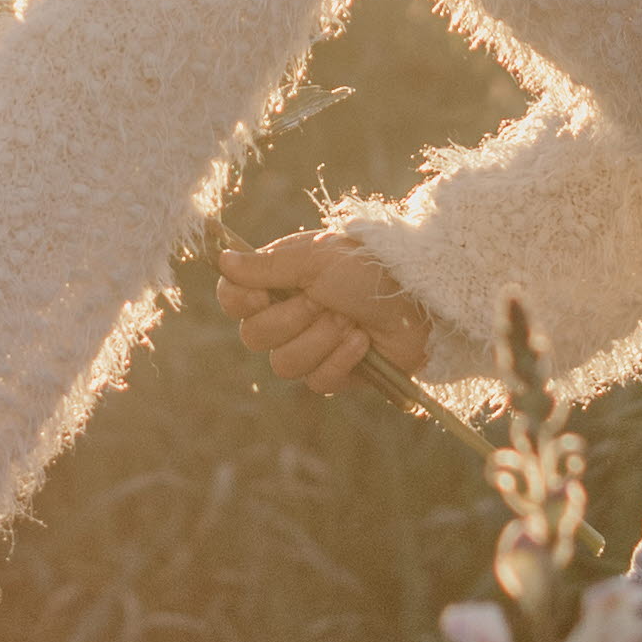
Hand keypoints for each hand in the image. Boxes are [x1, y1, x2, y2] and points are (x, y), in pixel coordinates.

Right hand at [217, 229, 430, 396]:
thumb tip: (221, 260)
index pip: (233, 299)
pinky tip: (362, 342)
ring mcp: (311, 346)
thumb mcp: (314, 259)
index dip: (241, 302)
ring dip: (320, 340)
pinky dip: (341, 359)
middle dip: (292, 320)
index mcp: (279, 280)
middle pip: (254, 337)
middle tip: (325, 301)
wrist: (419, 298)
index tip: (263, 293)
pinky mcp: (335, 374)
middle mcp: (289, 314)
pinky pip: (317, 381)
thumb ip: (265, 265)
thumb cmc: (367, 268)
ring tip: (349, 321)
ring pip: (284, 365)